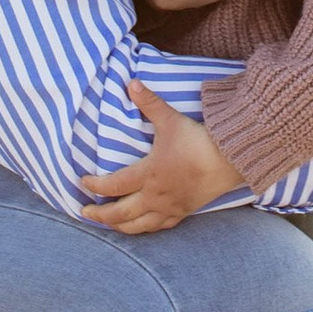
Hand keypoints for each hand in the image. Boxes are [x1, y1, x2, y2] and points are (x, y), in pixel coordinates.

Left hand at [79, 81, 246, 233]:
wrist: (229, 160)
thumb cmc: (197, 141)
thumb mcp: (170, 120)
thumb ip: (149, 103)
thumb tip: (132, 83)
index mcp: (148, 174)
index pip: (113, 185)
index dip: (95, 185)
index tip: (83, 182)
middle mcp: (155, 196)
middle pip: (120, 213)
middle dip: (100, 214)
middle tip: (85, 212)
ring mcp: (169, 207)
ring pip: (138, 226)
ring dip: (119, 227)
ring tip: (109, 224)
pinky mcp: (184, 212)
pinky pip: (160, 227)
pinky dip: (145, 229)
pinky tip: (141, 227)